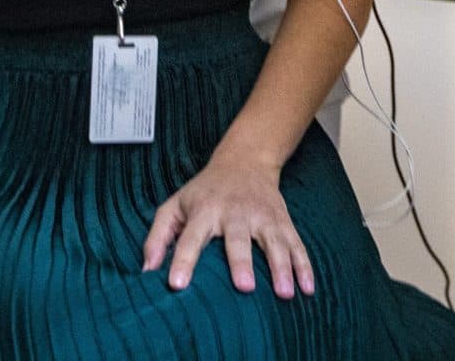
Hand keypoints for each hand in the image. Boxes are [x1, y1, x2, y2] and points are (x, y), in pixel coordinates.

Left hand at [142, 153, 314, 299]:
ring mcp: (263, 216)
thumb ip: (158, 236)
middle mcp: (235, 212)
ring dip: (281, 267)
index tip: (177, 284)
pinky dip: (304, 266)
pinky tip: (308, 288)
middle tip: (245, 287)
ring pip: (274, 242)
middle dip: (242, 262)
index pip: (191, 237)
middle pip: (238, 239)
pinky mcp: (282, 221)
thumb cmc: (205, 192)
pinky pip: (296, 244)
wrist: (245, 160)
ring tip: (284, 294)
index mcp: (205, 210)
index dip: (183, 259)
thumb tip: (146, 271)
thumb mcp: (175, 205)